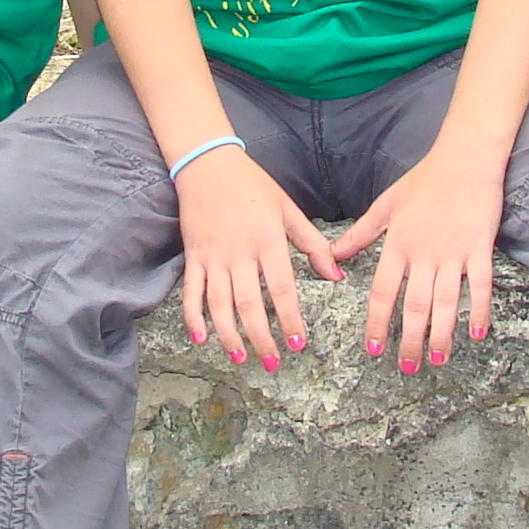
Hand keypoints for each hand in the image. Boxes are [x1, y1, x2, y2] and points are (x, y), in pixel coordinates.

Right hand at [175, 151, 340, 371]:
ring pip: (220, 304)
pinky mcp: (194, 256)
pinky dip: (193, 316)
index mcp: (267, 241)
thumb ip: (313, 244)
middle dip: (261, 338)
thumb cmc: (253, 186)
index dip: (290, 319)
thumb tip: (336, 275)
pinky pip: (192, 292)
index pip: (282, 288)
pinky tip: (200, 338)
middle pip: (250, 303)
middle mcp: (239, 252)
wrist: (208, 165)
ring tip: (240, 358)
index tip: (297, 344)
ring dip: (229, 334)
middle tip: (273, 363)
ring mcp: (213, 256)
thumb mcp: (288, 209)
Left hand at [329, 149, 505, 372]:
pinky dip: (479, 310)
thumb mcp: (385, 206)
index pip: (383, 292)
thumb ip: (360, 235)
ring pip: (445, 302)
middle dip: (410, 340)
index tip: (373, 350)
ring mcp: (453, 252)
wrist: (464, 158)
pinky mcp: (479, 248)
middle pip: (415, 305)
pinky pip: (479, 285)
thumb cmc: (424, 181)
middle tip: (407, 367)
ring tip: (437, 359)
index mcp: (398, 245)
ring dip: (441, 334)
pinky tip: (477, 334)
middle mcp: (424, 253)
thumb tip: (333, 256)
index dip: (377, 323)